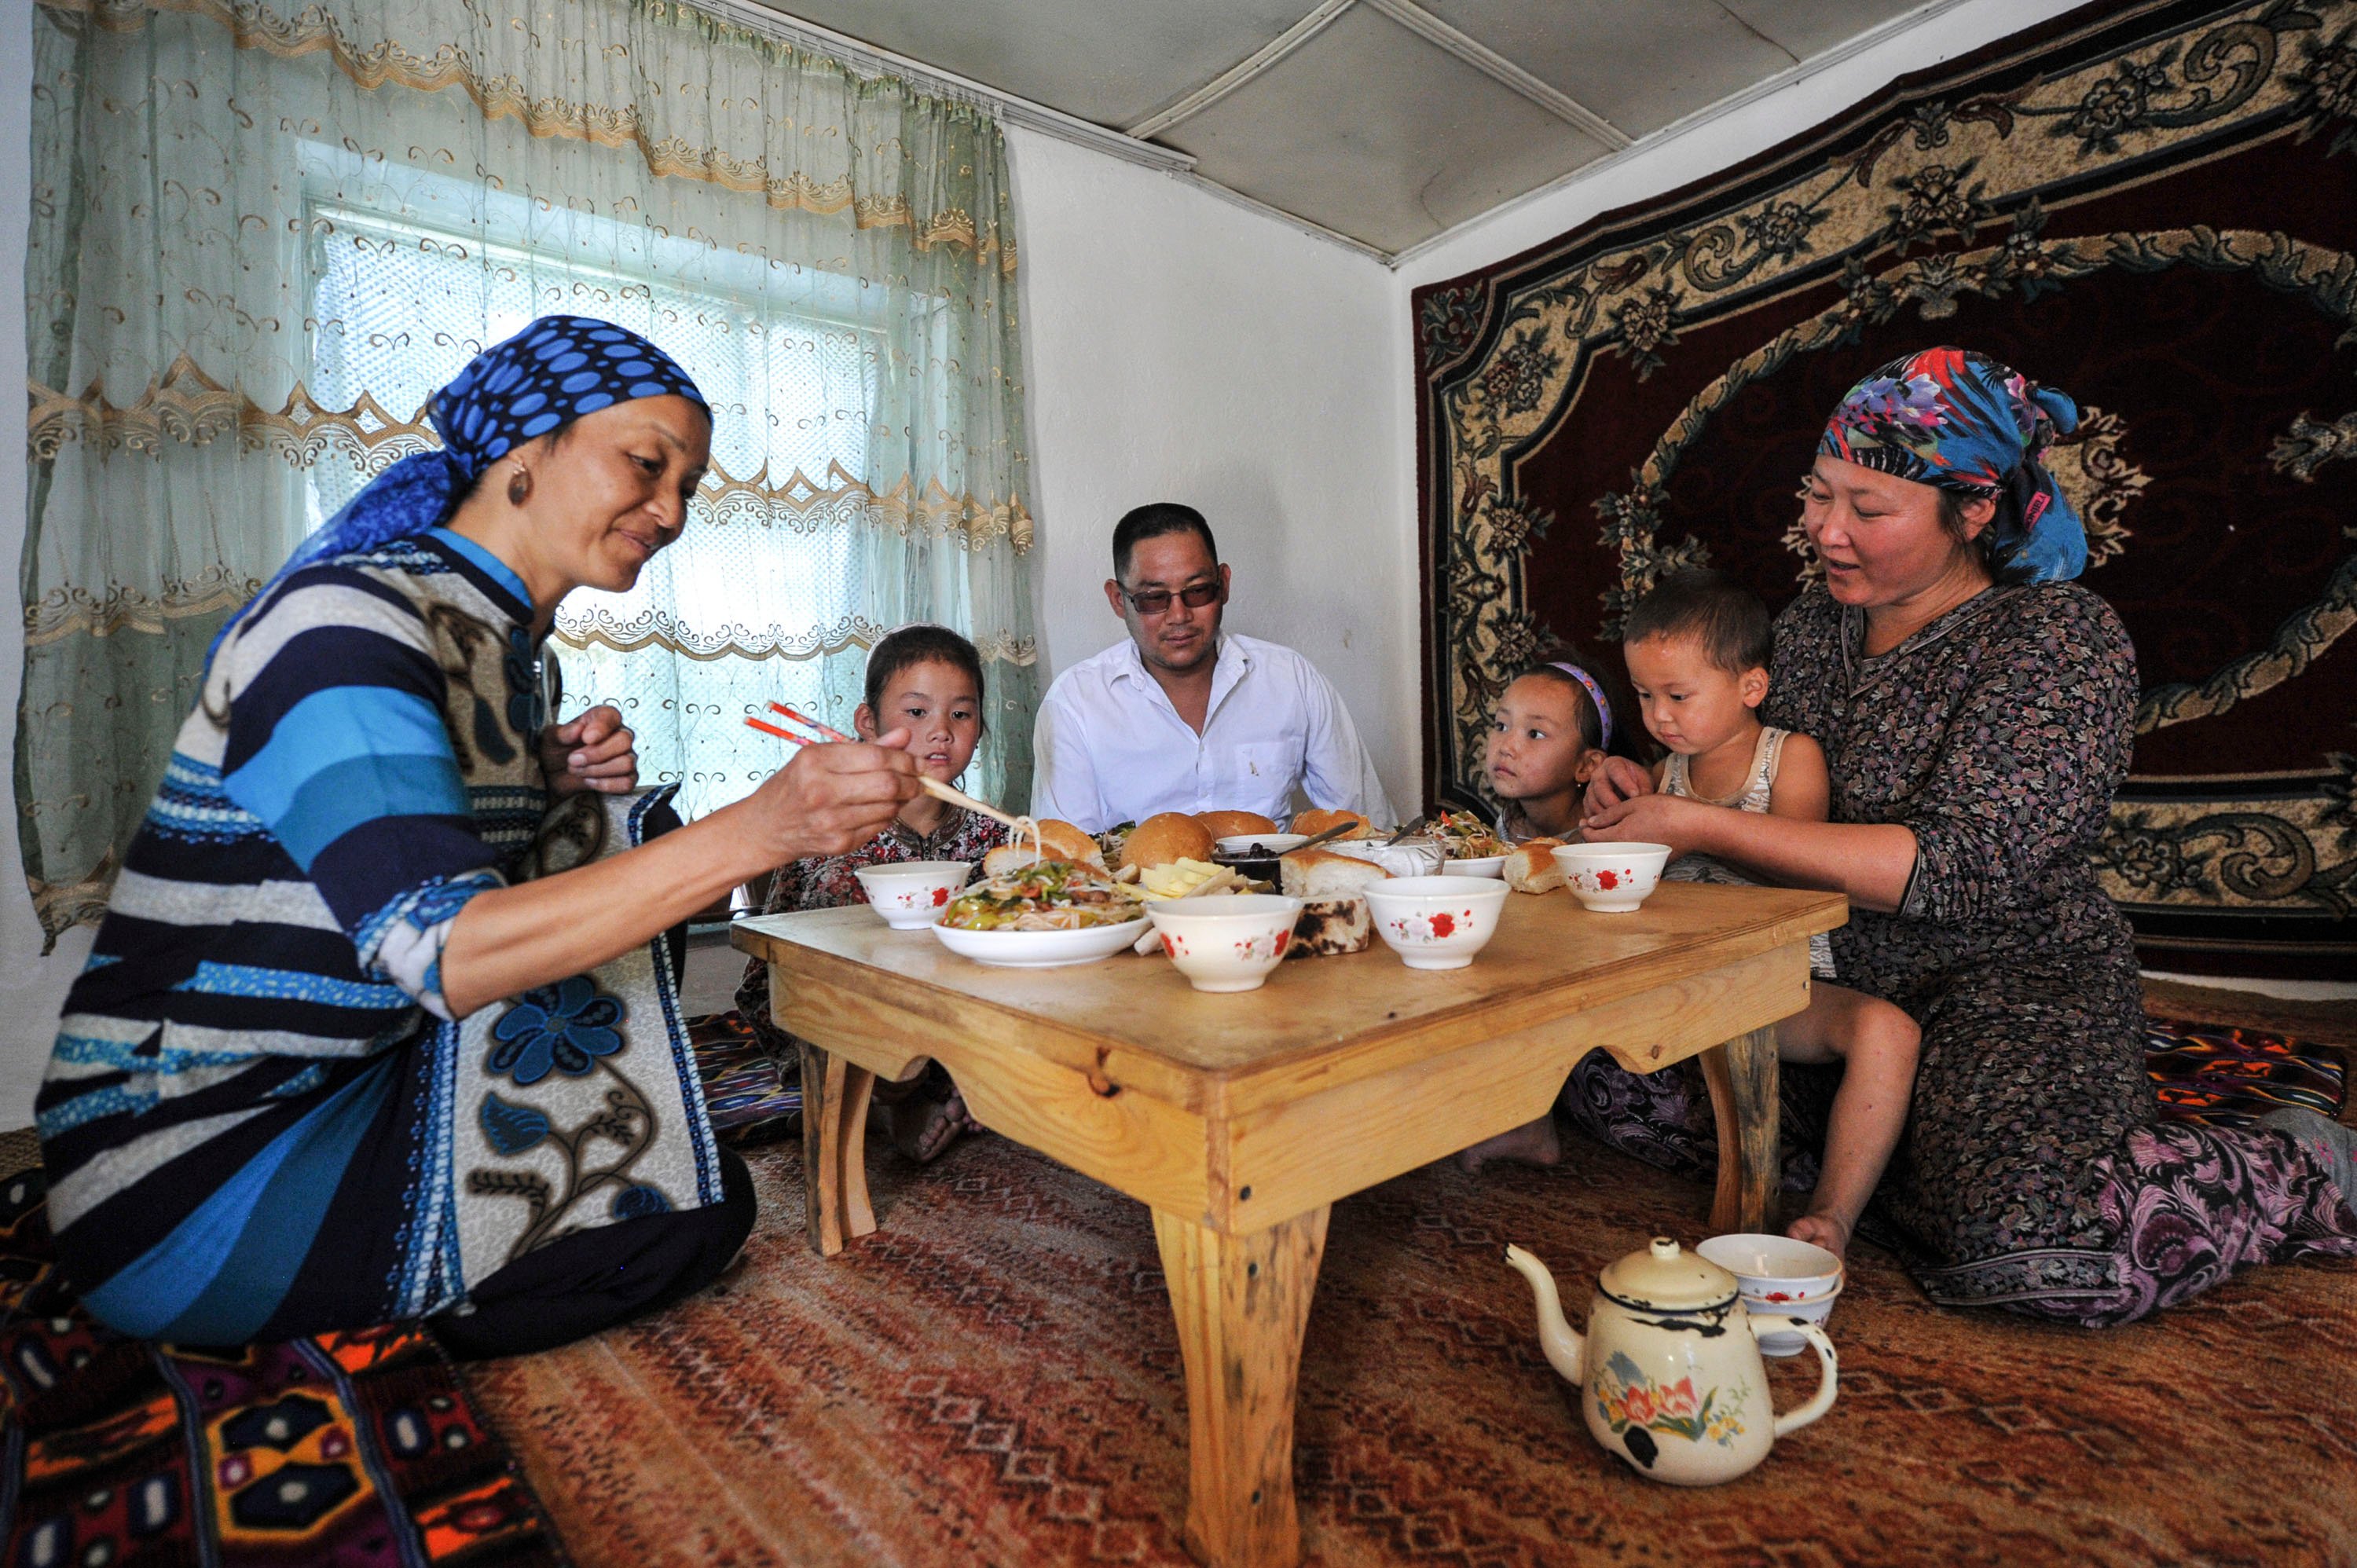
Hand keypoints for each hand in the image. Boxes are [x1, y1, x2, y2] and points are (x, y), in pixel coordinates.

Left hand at [542, 705, 637, 795]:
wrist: (554, 774)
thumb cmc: (555, 750)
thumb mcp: (551, 739)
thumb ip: (564, 733)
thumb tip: (578, 729)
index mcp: (603, 718)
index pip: (612, 715)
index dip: (601, 727)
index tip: (586, 738)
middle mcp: (620, 735)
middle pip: (624, 741)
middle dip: (596, 754)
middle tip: (572, 760)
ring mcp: (627, 757)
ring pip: (626, 763)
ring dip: (597, 770)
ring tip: (577, 770)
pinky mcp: (627, 777)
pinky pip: (627, 783)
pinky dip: (606, 784)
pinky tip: (589, 781)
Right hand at [743, 727, 921, 861]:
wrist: (765, 828)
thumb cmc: (792, 788)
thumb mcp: (819, 757)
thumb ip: (865, 748)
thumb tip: (903, 736)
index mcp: (816, 761)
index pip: (877, 757)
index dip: (906, 758)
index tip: (918, 761)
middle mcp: (822, 791)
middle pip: (888, 783)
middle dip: (913, 781)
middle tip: (919, 779)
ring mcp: (831, 820)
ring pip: (889, 807)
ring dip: (902, 800)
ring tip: (898, 793)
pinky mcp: (839, 843)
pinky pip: (879, 826)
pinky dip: (887, 816)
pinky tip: (878, 808)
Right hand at [1581, 755, 1655, 817]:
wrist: (1629, 788)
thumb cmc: (1637, 783)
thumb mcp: (1644, 782)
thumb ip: (1644, 790)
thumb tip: (1642, 803)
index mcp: (1613, 764)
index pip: (1616, 771)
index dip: (1625, 783)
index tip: (1636, 794)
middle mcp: (1598, 775)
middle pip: (1600, 788)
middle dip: (1613, 802)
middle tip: (1625, 813)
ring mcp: (1590, 789)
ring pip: (1593, 803)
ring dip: (1605, 814)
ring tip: (1619, 822)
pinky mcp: (1587, 803)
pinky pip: (1589, 813)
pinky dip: (1598, 822)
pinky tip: (1610, 826)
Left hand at [1581, 791, 1712, 857]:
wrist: (1696, 827)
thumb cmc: (1667, 811)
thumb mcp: (1634, 804)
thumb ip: (1609, 815)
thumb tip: (1590, 823)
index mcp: (1619, 837)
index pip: (1591, 837)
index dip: (1585, 829)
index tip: (1583, 821)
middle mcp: (1626, 853)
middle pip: (1602, 847)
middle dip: (1595, 837)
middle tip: (1593, 824)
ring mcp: (1639, 859)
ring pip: (1616, 852)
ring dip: (1609, 841)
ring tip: (1610, 827)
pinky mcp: (1651, 861)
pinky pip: (1630, 855)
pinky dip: (1625, 846)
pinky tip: (1630, 834)